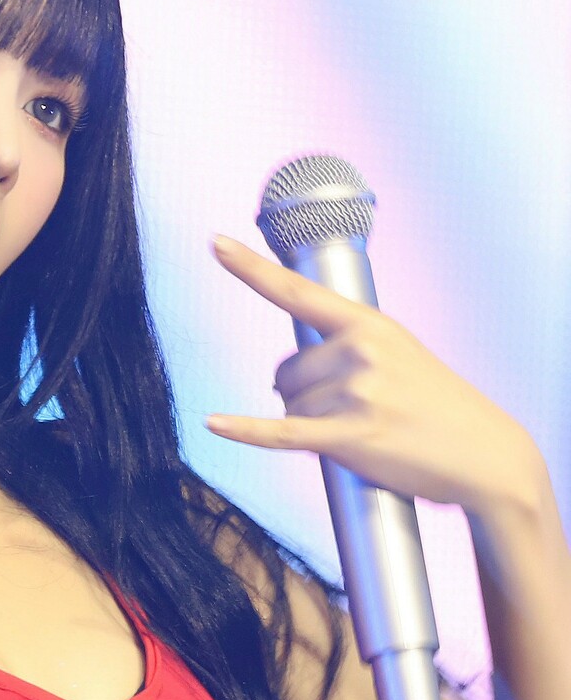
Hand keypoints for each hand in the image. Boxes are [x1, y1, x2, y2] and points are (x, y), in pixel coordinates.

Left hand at [203, 235, 542, 515]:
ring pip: (288, 407)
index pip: (297, 291)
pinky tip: (214, 424)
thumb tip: (287, 374)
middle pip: (285, 373)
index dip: (251, 268)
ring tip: (360, 431)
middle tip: (349, 412)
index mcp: (368, 324)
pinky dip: (244, 430)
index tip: (217, 244)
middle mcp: (359, 351)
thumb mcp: (400, 354)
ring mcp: (356, 393)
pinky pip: (281, 433)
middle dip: (302, 395)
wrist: (485, 455)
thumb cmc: (438, 406)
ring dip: (311, 425)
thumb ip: (348, 347)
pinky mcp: (350, 438)